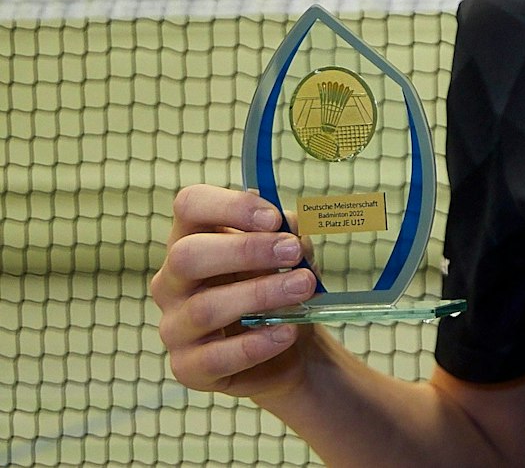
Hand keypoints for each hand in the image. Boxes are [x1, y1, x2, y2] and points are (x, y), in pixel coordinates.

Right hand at [151, 184, 319, 399]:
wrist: (290, 343)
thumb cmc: (280, 285)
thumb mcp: (290, 254)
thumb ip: (288, 236)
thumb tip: (289, 231)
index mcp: (192, 238)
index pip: (189, 206)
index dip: (230, 206)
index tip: (273, 219)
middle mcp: (172, 281)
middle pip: (188, 256)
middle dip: (245, 250)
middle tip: (292, 252)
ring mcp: (174, 325)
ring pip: (205, 307)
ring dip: (260, 294)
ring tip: (303, 288)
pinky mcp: (188, 367)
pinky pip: (216, 357)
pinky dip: (257, 343)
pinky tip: (286, 332)